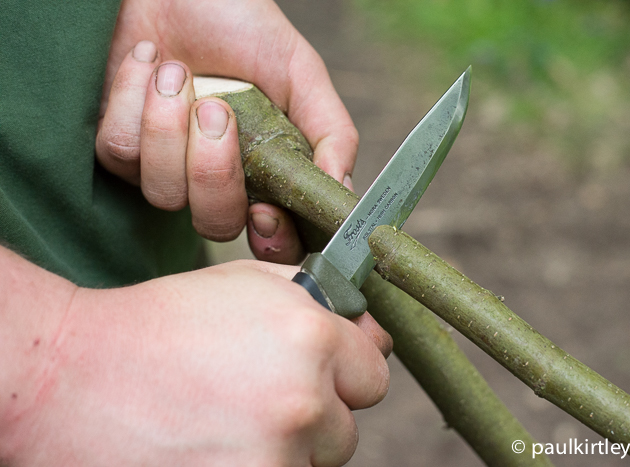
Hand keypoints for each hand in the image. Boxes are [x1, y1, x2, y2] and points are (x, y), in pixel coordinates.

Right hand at [5, 260, 389, 466]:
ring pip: (314, 464)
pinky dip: (256, 466)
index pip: (373, 376)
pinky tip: (214, 446)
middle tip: (253, 398)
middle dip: (312, 416)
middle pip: (345, 429)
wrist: (76, 378)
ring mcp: (275, 459)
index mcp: (310, 339)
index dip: (342, 374)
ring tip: (226, 422)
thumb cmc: (161, 326)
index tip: (310, 374)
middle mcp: (303, 403)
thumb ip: (318, 303)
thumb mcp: (247, 285)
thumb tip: (370, 333)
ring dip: (284, 449)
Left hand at [95, 0, 358, 263]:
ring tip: (176, 71)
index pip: (273, 236)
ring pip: (163, 193)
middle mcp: (216, 179)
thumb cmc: (242, 23)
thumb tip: (343, 188)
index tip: (265, 211)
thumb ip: (331, 132)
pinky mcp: (120, 147)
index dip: (271, 238)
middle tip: (215, 108)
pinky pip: (121, 152)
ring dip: (168, 126)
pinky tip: (149, 62)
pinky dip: (134, 99)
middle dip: (213, 172)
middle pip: (214, 224)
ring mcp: (166, 168)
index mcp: (265, 170)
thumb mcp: (301, 72)